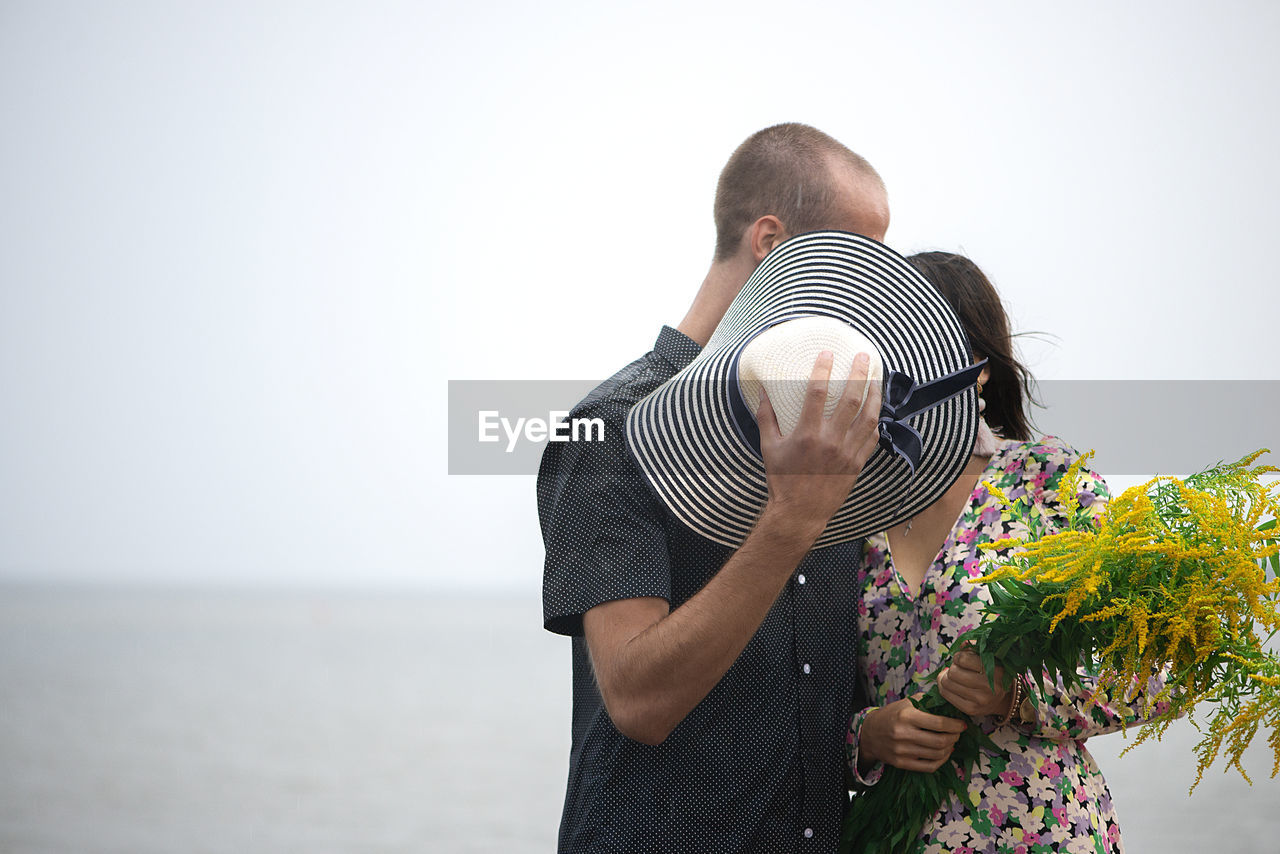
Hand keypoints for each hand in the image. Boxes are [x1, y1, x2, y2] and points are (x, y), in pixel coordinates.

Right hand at [756, 350, 881, 539]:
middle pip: (850, 399)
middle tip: (863, 356)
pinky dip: (875, 421)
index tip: (827, 352)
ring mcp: (847, 452)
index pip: (816, 393)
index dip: (823, 369)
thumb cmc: (782, 480)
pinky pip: (872, 437)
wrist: (800, 513)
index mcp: (807, 434)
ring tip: (876, 376)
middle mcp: (830, 441)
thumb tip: (762, 392)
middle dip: (859, 374)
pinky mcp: (857, 463)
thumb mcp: (769, 447)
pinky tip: (875, 409)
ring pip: (869, 416)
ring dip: (874, 394)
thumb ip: (767, 417)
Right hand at [858, 698, 967, 773]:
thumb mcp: (907, 702)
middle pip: (940, 741)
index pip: (938, 723)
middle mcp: (903, 734)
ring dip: (949, 748)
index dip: (955, 725)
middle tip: (957, 733)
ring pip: (936, 754)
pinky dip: (941, 761)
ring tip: (951, 742)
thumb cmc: (892, 715)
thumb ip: (927, 701)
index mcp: (906, 715)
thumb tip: (951, 704)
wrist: (870, 733)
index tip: (962, 724)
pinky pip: (929, 767)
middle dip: (954, 737)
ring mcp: (902, 751)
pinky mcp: (901, 763)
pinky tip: (944, 753)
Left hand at [938, 646, 1011, 717]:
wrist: (1001, 698)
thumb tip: (962, 644)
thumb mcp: (988, 657)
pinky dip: (944, 687)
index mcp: (995, 670)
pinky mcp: (971, 710)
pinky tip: (952, 685)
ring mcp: (980, 700)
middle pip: (953, 672)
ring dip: (947, 677)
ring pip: (946, 683)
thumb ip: (975, 647)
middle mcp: (989, 687)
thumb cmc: (991, 673)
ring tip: (955, 676)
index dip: (959, 657)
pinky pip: (946, 694)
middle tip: (959, 668)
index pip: (962, 659)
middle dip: (953, 668)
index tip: (962, 659)